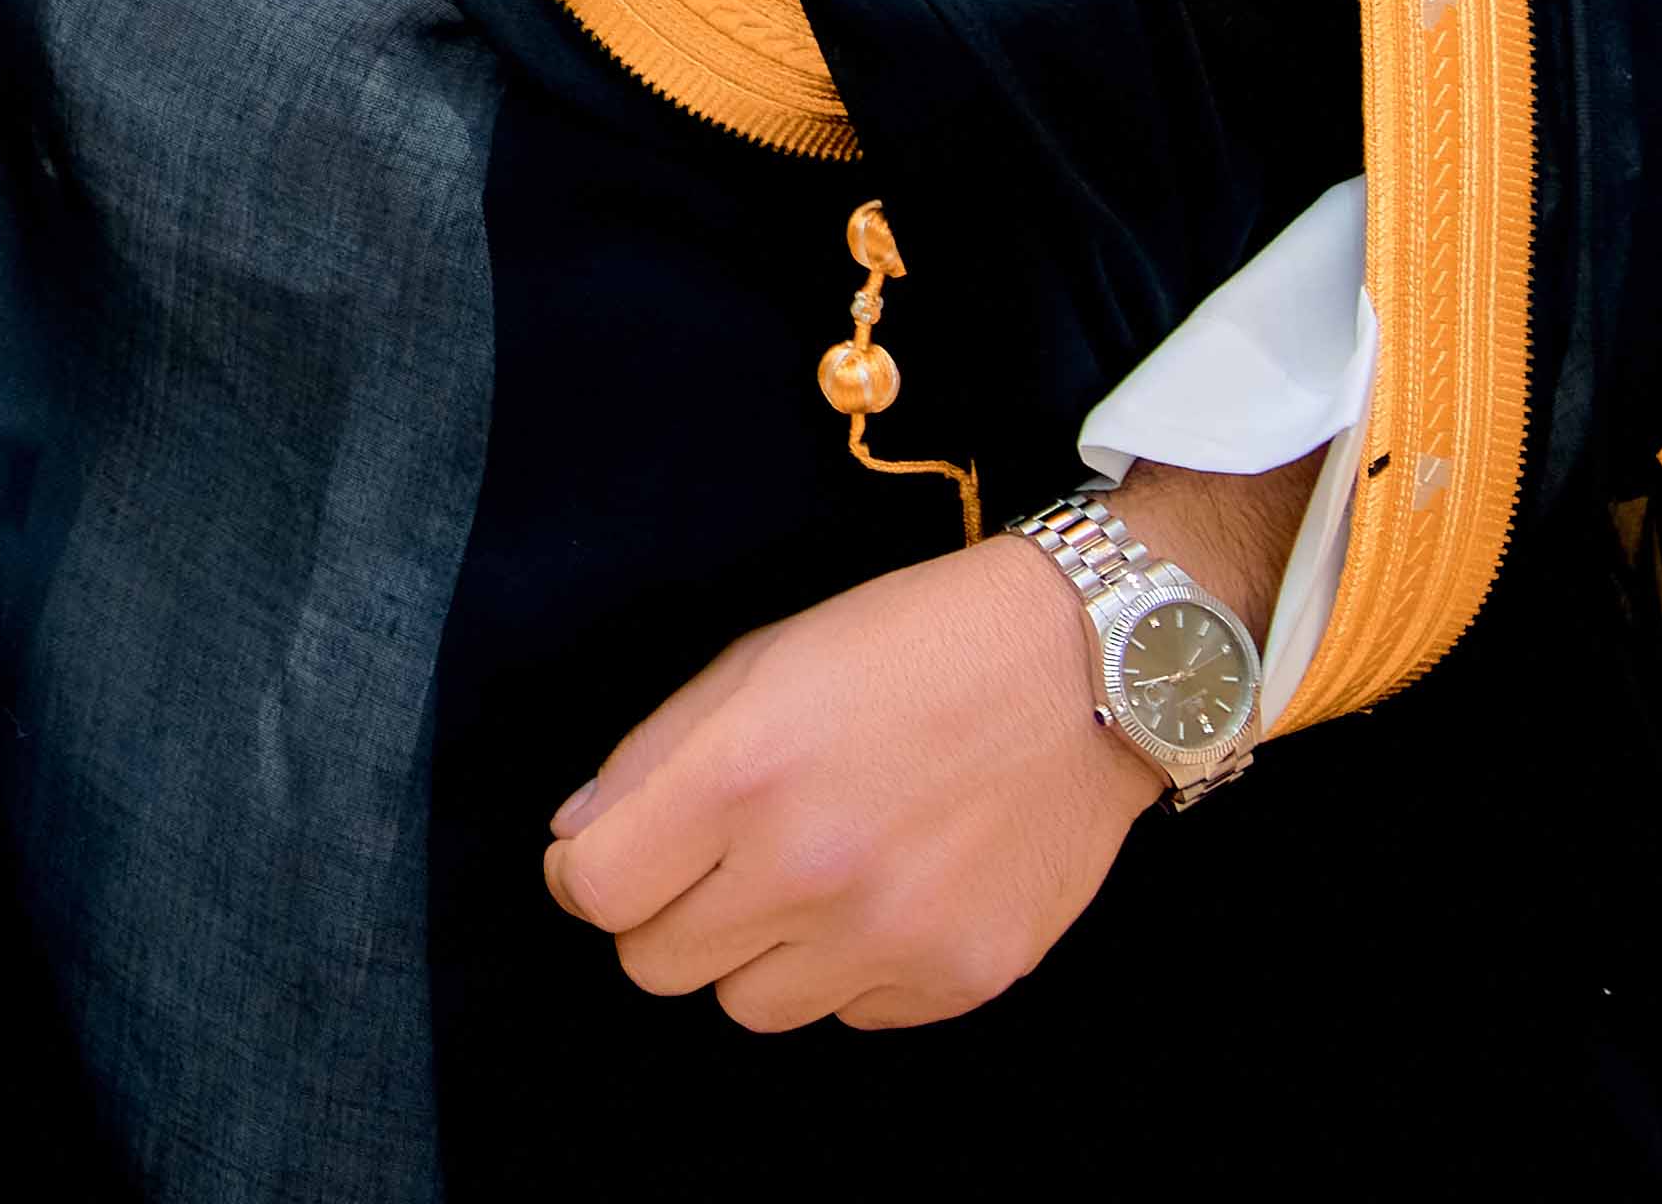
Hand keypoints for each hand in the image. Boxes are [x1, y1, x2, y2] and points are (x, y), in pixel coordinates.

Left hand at [536, 534, 1144, 1032]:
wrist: (1085, 672)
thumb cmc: (908, 648)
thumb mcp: (758, 661)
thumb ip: (652, 757)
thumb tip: (575, 840)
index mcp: (739, 776)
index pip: (596, 890)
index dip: (583, 877)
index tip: (603, 859)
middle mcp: (808, 870)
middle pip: (656, 966)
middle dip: (664, 917)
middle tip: (709, 868)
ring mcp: (889, 936)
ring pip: (748, 1007)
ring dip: (756, 953)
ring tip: (808, 880)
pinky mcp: (960, 979)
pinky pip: (851, 1014)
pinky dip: (849, 970)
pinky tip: (888, 894)